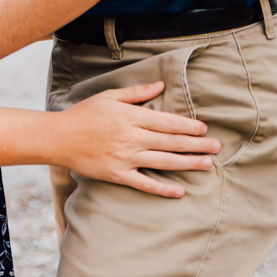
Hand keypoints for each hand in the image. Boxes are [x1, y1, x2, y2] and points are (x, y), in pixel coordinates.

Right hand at [50, 81, 220, 196]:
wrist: (60, 137)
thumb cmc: (84, 114)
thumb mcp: (109, 96)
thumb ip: (136, 92)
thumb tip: (160, 86)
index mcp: (131, 116)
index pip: (167, 122)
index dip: (188, 126)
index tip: (204, 129)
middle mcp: (132, 137)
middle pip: (171, 142)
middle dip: (197, 144)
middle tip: (217, 147)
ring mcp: (126, 158)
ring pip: (164, 162)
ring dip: (188, 163)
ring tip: (207, 164)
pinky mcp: (118, 175)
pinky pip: (145, 184)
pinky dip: (163, 189)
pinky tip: (180, 191)